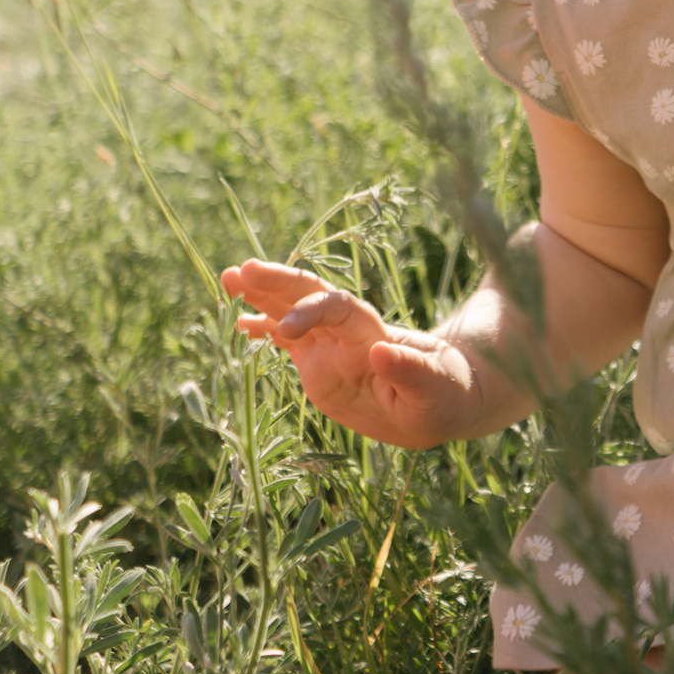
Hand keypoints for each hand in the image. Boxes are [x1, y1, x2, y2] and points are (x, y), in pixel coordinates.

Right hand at [221, 259, 480, 449]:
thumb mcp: (437, 388)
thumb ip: (412, 372)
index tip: (286, 330)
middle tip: (241, 271)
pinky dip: (264, 330)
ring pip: (291, 313)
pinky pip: (287, 342)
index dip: (311, 313)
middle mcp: (347, 334)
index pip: (339, 308)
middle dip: (277, 283)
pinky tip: (239, 323)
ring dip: (262, 297)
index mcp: (373, 334)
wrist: (442, 403)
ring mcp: (330, 348)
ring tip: (228, 279)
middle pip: (310, 296)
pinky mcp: (320, 366)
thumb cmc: (446, 393)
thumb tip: (381, 353)